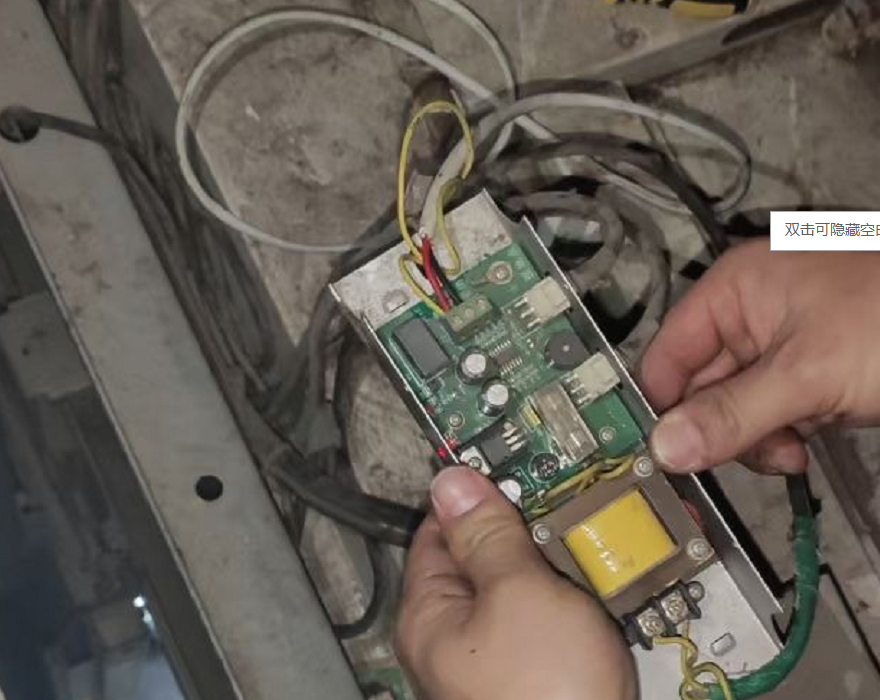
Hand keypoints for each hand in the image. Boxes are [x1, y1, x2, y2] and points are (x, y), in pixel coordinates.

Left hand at [396, 467, 635, 699]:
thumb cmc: (544, 697)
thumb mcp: (517, 594)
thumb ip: (487, 534)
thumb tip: (453, 482)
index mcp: (432, 613)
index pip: (440, 528)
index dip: (478, 493)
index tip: (515, 467)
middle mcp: (460, 636)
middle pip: (490, 554)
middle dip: (533, 528)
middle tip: (572, 506)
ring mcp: (503, 655)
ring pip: (532, 583)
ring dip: (565, 560)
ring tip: (601, 544)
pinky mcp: (544, 670)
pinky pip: (559, 616)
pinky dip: (583, 597)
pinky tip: (609, 587)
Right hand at [641, 239, 879, 473]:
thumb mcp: (807, 375)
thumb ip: (732, 415)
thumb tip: (666, 447)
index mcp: (734, 289)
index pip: (668, 355)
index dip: (665, 405)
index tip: (665, 453)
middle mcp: (748, 312)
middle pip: (701, 386)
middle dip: (727, 426)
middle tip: (759, 448)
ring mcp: (780, 341)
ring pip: (735, 405)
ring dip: (760, 435)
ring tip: (797, 441)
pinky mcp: (807, 367)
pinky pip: (770, 409)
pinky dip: (785, 431)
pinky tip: (813, 433)